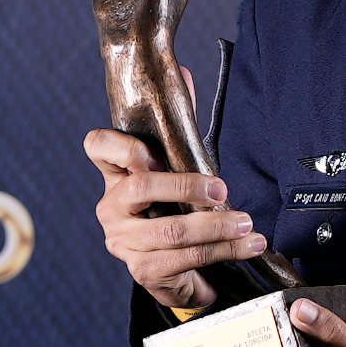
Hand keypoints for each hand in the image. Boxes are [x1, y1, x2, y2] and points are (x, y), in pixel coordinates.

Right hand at [84, 125, 265, 309]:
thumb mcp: (178, 168)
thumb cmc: (176, 210)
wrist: (180, 270)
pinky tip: (247, 245)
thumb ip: (178, 125)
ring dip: (216, 226)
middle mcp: (111, 209)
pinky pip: (185, 258)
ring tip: (247, 223)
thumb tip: (183, 75)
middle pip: (140, 188)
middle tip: (222, 190)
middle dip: (186, 187)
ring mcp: (123, 243)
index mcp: (115, 176)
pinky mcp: (143, 272)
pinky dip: (223, 251)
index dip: (121, 146)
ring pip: (170, 231)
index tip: (156, 154)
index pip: (98, 146)